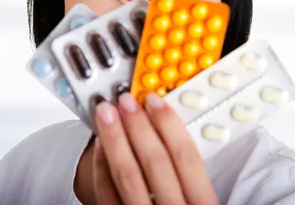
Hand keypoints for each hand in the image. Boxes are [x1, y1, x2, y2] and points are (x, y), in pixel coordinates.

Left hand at [92, 92, 217, 204]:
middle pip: (155, 163)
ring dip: (115, 140)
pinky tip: (100, 148)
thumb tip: (171, 131)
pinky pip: (106, 196)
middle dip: (138, 126)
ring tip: (107, 114)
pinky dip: (101, 169)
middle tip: (126, 100)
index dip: (169, 125)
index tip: (155, 100)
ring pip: (127, 177)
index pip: (186, 159)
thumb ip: (194, 181)